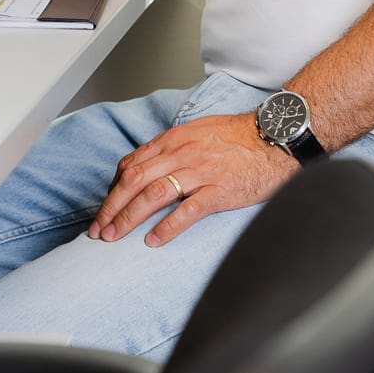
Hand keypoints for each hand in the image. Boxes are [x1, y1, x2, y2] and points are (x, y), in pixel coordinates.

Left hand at [88, 111, 296, 248]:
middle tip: (98, 231)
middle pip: (134, 180)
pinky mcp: (219, 190)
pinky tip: (153, 240)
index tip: (104, 208)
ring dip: (129, 218)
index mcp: (174, 139)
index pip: (131, 164)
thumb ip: (172, 148)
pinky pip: (187, 210)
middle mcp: (182, 153)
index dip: (112, 189)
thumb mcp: (198, 132)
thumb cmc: (238, 136)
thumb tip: (148, 167)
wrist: (275, 137)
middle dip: (111, 207)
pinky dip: (167, 227)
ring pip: (153, 195)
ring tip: (115, 237)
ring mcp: (200, 171)